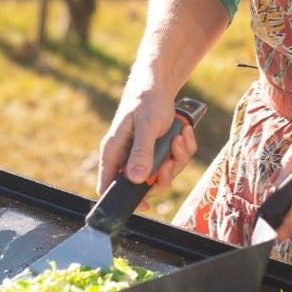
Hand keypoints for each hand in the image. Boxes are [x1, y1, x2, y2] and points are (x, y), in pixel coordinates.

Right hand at [97, 88, 197, 208]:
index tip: (145, 205)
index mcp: (114, 153)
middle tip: (171, 159)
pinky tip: (182, 133)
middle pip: (144, 187)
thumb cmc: (145, 101)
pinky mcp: (159, 154)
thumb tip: (136, 179)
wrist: (158, 86)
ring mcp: (144, 157)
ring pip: (163, 175)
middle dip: (164, 175)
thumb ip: (141, 152)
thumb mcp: (146, 125)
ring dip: (177, 159)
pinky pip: (175, 163)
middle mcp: (126, 159)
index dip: (124, 200)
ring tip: (179, 138)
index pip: (109, 186)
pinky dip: (183, 150)